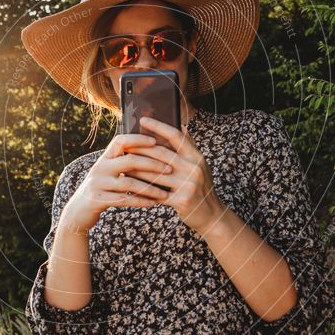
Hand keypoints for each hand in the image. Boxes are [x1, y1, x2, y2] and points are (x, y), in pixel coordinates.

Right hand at [61, 132, 174, 232]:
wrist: (78, 210)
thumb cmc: (101, 188)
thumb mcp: (107, 171)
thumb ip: (122, 161)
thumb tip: (148, 149)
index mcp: (104, 158)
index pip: (121, 140)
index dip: (138, 139)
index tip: (155, 141)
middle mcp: (100, 168)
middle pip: (129, 161)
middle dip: (152, 164)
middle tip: (170, 169)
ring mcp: (98, 184)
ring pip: (129, 183)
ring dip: (150, 188)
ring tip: (164, 193)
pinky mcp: (98, 200)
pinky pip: (124, 200)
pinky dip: (140, 201)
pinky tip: (153, 203)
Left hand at [125, 115, 226, 235]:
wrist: (211, 214)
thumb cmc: (202, 187)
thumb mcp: (201, 165)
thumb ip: (190, 146)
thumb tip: (181, 126)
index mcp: (196, 157)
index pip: (176, 136)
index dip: (158, 127)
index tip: (143, 120)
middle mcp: (193, 168)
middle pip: (161, 154)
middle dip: (140, 149)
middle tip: (124, 145)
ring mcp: (187, 185)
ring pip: (155, 174)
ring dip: (136, 170)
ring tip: (122, 165)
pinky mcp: (180, 201)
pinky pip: (156, 193)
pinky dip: (142, 190)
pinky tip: (130, 187)